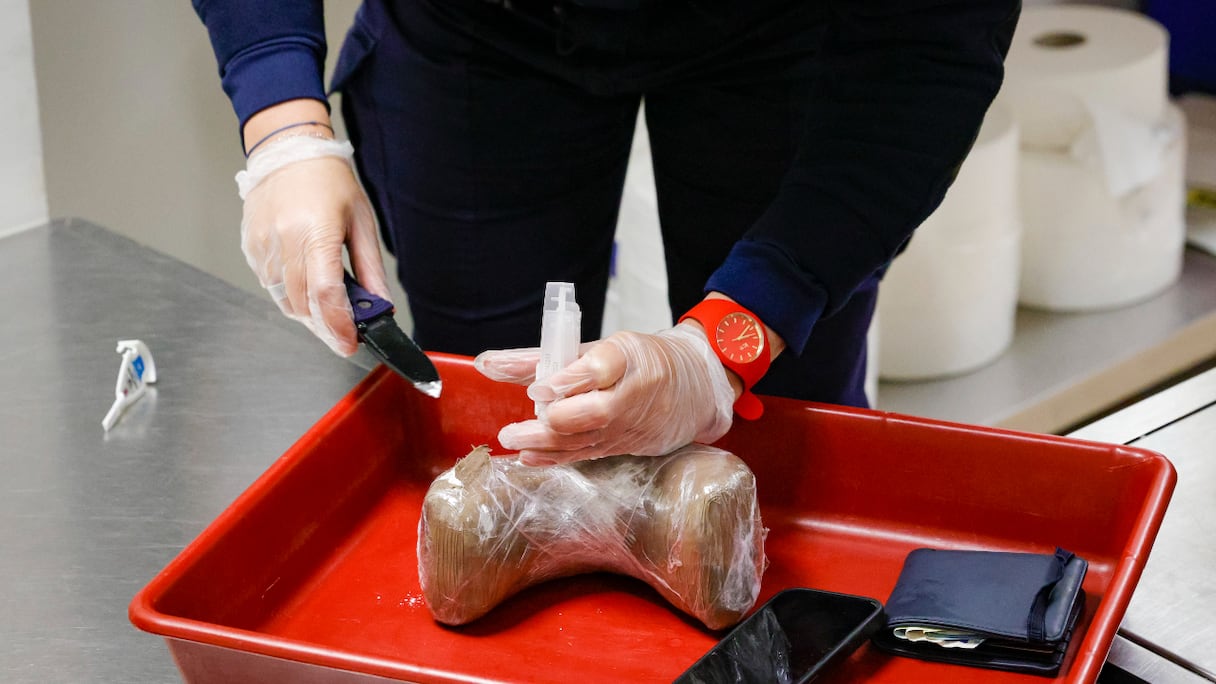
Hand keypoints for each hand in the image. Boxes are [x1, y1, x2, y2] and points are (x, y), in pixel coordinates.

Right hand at [237, 136, 390, 355]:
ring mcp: (264, 245)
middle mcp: (285, 241)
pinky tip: (306, 288)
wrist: (288, 150)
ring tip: (329, 313)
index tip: (350, 344)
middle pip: (304, 304)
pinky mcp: (251, 247)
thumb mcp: (361, 222)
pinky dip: (290, 296)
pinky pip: (270, 285)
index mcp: (316, 232)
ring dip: (308, 314)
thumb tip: (380, 304)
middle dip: (326, 328)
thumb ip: (369, 268)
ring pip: (284, 300)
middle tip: (344, 336)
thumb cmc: (328, 181)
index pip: (326, 293)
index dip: (339, 326)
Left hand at [474, 324, 735, 464]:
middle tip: (516, 426)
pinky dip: (557, 457)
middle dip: (557, 420)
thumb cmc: (637, 361)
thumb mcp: (596, 348)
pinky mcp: (628, 444)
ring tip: (513, 440)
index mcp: (629, 355)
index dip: (571, 379)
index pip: (603, 365)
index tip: (539, 389)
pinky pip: (590, 452)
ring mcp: (633, 422)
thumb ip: (540, 358)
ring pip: (591, 437)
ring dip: (548, 444)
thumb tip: (486, 364)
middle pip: (598, 410)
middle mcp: (634, 390)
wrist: (694, 387)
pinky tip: (529, 456)